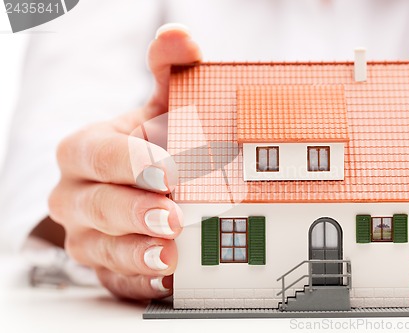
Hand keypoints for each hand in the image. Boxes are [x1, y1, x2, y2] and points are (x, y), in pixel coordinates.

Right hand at [48, 24, 201, 299]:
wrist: (142, 187)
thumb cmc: (152, 144)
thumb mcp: (161, 107)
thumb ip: (169, 71)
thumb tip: (180, 37)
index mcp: (85, 150)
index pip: (96, 153)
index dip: (129, 160)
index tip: (168, 168)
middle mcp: (76, 194)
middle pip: (96, 204)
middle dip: (134, 210)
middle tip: (173, 214)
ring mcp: (87, 235)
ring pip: (101, 248)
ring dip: (137, 252)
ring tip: (171, 253)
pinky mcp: (105, 268)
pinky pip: (116, 280)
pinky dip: (141, 280)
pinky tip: (167, 276)